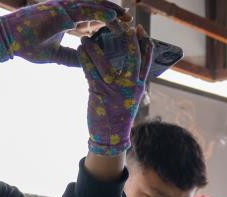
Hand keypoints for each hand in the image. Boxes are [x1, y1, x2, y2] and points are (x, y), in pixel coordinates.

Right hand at [0, 0, 126, 65]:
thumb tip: (87, 62)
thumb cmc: (28, 45)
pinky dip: (99, 13)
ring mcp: (62, 8)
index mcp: (66, 18)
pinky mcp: (59, 11)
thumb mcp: (56, 55)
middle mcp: (66, 10)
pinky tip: (112, 19)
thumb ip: (72, 57)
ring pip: (92, 7)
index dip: (107, 19)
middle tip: (130, 19)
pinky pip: (83, 10)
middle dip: (113, 13)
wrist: (7, 41)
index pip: (92, 16)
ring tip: (126, 18)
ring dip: (110, 11)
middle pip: (95, 8)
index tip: (122, 25)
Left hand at [80, 24, 153, 155]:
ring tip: (85, 39)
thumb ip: (131, 81)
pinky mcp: (99, 92)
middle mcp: (130, 87)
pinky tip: (79, 51)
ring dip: (93, 48)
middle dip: (129, 40)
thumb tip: (126, 63)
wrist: (111, 138)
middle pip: (133, 57)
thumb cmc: (119, 116)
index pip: (146, 61)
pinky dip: (83, 59)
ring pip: (104, 62)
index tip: (140, 31)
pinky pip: (89, 71)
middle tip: (123, 27)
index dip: (145, 44)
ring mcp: (114, 89)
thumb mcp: (130, 98)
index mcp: (139, 87)